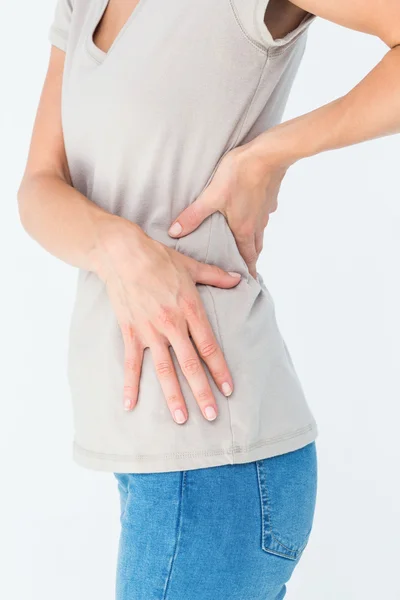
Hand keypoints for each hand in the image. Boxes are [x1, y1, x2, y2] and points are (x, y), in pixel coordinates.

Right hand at [95, 217, 240, 423]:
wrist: (123, 254)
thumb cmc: (159, 258)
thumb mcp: (192, 266)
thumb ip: (217, 276)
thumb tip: (239, 279)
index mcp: (190, 310)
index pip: (209, 346)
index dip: (219, 369)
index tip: (228, 389)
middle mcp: (172, 325)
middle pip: (189, 364)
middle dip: (202, 391)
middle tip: (211, 415)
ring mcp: (149, 331)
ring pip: (163, 369)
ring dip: (172, 395)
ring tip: (181, 418)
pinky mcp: (130, 332)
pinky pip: (130, 363)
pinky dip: (130, 385)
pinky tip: (130, 406)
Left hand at [168, 143, 287, 277]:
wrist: (267, 154)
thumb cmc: (239, 175)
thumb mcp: (211, 197)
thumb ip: (193, 216)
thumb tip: (175, 232)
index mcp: (244, 229)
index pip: (247, 257)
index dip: (248, 271)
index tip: (249, 283)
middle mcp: (257, 224)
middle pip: (255, 248)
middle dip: (250, 259)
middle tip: (245, 268)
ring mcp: (265, 211)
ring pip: (260, 232)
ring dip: (254, 240)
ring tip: (246, 244)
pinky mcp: (269, 197)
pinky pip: (263, 214)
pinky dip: (258, 220)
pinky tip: (252, 212)